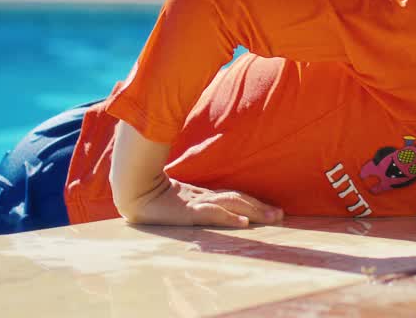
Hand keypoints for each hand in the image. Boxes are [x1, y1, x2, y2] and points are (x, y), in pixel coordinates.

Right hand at [117, 174, 283, 227]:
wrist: (133, 191)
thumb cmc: (154, 196)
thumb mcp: (181, 200)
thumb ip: (197, 203)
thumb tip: (219, 209)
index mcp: (205, 195)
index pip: (236, 197)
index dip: (256, 203)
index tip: (275, 211)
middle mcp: (206, 198)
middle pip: (239, 200)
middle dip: (262, 208)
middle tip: (282, 215)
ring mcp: (198, 203)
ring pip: (232, 204)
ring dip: (254, 211)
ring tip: (272, 218)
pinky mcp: (188, 212)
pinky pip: (212, 214)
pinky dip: (228, 218)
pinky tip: (242, 223)